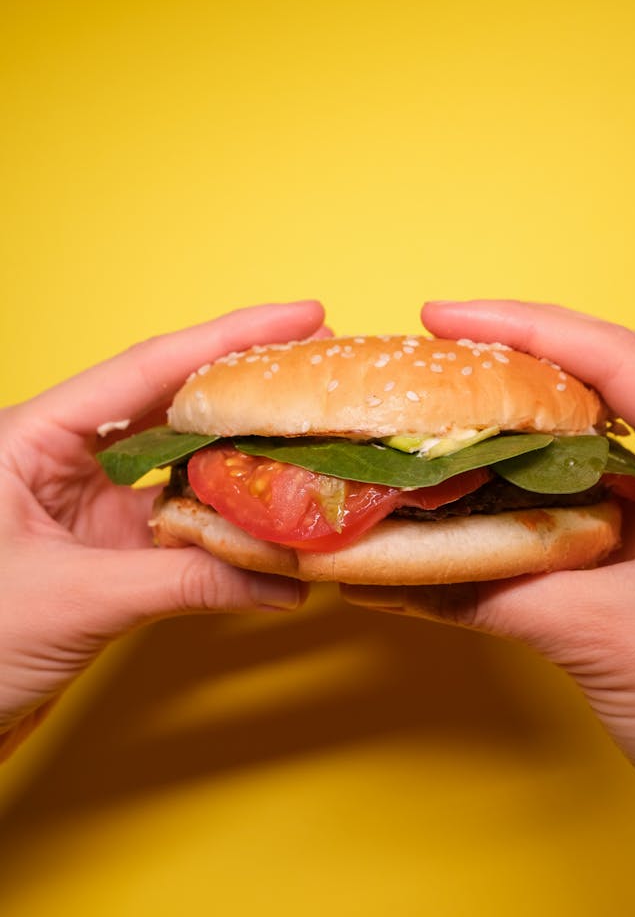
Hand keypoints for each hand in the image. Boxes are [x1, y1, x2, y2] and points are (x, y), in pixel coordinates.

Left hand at [0, 300, 324, 760]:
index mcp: (32, 436)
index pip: (144, 371)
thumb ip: (181, 584)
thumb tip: (282, 581)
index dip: (226, 338)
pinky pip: (179, 512)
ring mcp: (87, 495)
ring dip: (242, 448)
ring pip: (180, 456)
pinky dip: (226, 514)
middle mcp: (62, 453)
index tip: (299, 316)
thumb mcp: (74, 600)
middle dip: (244, 381)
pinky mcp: (106, 537)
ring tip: (307, 427)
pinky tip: (271, 509)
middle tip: (320, 361)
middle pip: (170, 400)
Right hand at [345, 301, 634, 882]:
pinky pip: (569, 512)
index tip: (448, 315)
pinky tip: (465, 499)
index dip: (530, 328)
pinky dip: (514, 504)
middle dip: (517, 366)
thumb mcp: (606, 634)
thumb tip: (398, 568)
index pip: (622, 363)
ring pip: (581, 450)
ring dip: (510, 436)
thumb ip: (499, 590)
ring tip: (441, 414)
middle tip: (437, 351)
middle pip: (601, 389)